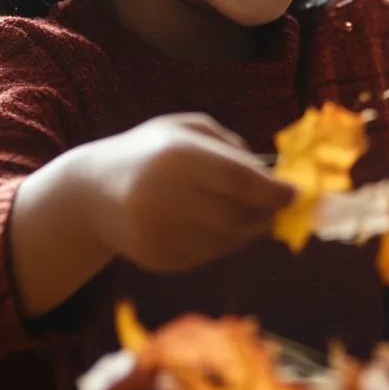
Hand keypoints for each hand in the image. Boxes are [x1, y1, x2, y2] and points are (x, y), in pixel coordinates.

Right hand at [87, 113, 294, 271]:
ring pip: (227, 240)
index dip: (273, 190)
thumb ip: (232, 149)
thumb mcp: (189, 130)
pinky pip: (208, 255)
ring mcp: (159, 233)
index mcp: (178, 155)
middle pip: (237, 215)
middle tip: (278, 206)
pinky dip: (222, 242)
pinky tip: (212, 223)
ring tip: (246, 211)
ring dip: (248, 229)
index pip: (238, 180)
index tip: (296, 193)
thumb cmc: (154, 151)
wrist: (92, 193)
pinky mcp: (158, 259)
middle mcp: (166, 196)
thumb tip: (272, 177)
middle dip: (266, 213)